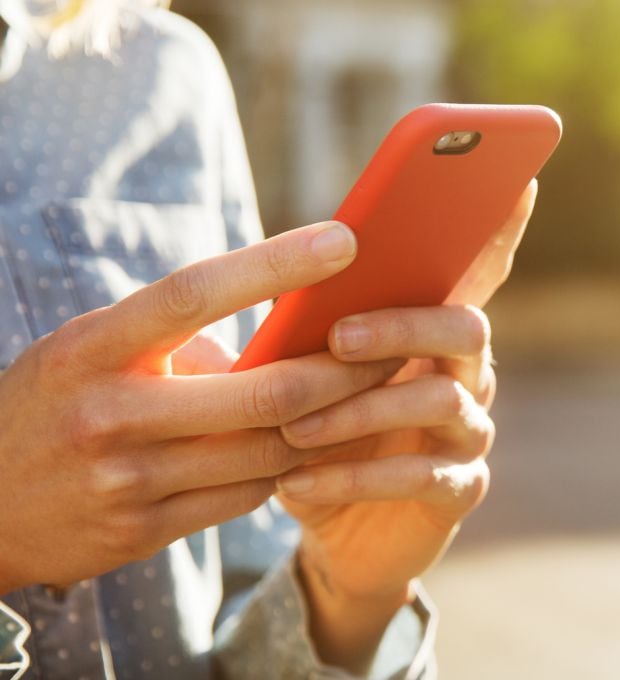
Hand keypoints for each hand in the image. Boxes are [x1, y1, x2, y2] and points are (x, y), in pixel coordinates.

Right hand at [0, 220, 388, 592]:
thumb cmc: (54, 401)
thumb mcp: (93, 350)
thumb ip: (180, 342)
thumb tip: (287, 336)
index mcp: (93, 347)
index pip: (196, 292)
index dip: (275, 264)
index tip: (344, 240)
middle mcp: (109, 413)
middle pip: (264, 391)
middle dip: (344, 371)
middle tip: (395, 345)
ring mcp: (127, 481)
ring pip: (269, 452)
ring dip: (334, 424)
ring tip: (378, 393)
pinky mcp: (143, 531)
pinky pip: (247, 498)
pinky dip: (292, 468)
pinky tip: (322, 445)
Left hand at [273, 181, 537, 668]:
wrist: (335, 533)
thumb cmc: (323, 435)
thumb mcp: (311, 378)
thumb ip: (319, 328)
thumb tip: (299, 268)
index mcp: (435, 333)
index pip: (477, 272)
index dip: (502, 228)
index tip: (518, 179)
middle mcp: (469, 373)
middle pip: (465, 326)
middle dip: (404, 324)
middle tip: (339, 334)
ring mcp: (470, 433)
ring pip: (442, 399)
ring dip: (361, 410)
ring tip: (292, 428)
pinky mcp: (459, 491)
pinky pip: (421, 476)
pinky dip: (354, 478)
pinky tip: (297, 484)